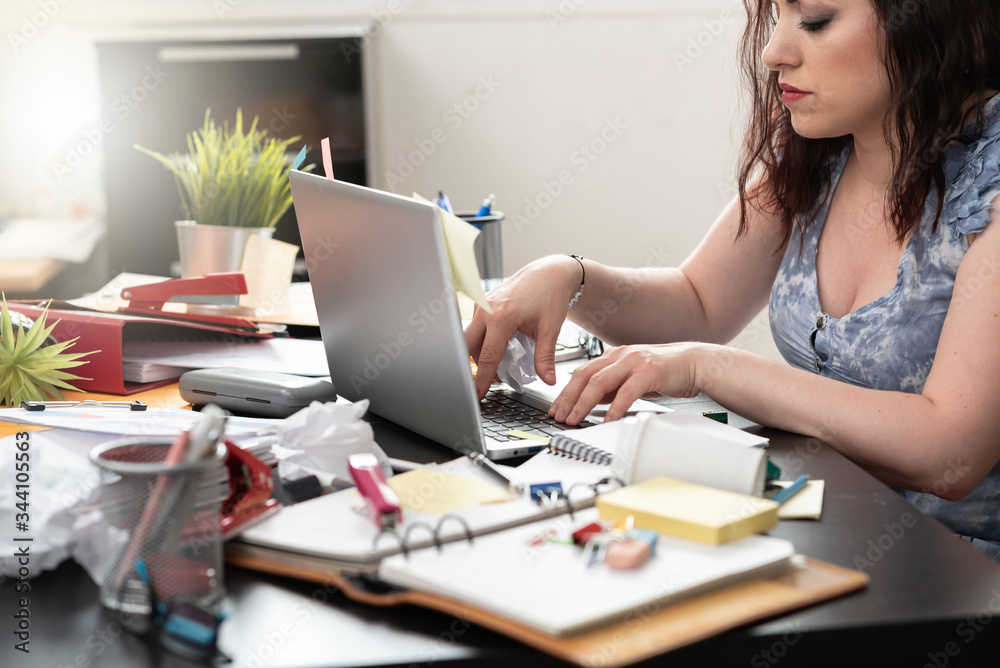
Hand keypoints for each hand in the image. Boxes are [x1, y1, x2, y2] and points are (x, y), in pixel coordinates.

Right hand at [465, 256, 580, 398]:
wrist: (550, 272)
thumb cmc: (551, 295)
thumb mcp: (550, 328)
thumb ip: (545, 357)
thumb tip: (548, 379)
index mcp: (501, 317)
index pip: (487, 357)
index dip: (483, 379)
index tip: (479, 394)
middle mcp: (486, 309)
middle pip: (469, 348)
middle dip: (476, 366)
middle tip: (488, 382)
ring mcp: (482, 303)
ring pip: (470, 337)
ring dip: (480, 353)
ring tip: (499, 364)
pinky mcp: (482, 301)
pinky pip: (475, 326)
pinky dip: (483, 340)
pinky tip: (498, 346)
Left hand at [547, 342, 708, 423]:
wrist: (694, 363)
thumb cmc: (664, 371)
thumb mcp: (631, 378)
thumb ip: (612, 387)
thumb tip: (592, 401)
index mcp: (613, 356)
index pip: (581, 373)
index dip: (565, 392)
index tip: (555, 409)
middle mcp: (620, 356)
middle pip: (585, 376)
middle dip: (568, 398)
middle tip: (559, 416)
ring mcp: (633, 362)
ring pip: (600, 382)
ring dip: (584, 403)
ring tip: (575, 418)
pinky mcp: (649, 372)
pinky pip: (626, 391)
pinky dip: (614, 407)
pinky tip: (607, 419)